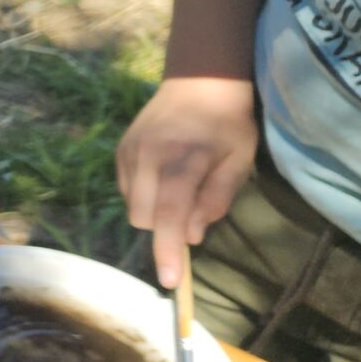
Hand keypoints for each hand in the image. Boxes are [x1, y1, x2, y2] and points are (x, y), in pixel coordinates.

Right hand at [114, 75, 258, 289]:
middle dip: (165, 228)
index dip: (168, 250)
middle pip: (144, 218)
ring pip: (132, 207)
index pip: (169, 215)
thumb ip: (216, 198)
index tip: (168, 280)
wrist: (200, 80)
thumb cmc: (228, 123)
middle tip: (192, 212)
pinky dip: (145, 196)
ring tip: (179, 190)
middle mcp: (148, 157)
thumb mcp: (239, 160)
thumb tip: (191, 235)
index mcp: (182, 160)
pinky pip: (127, 190)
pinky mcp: (120, 150)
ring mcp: (129, 152)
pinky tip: (164, 178)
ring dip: (155, 212)